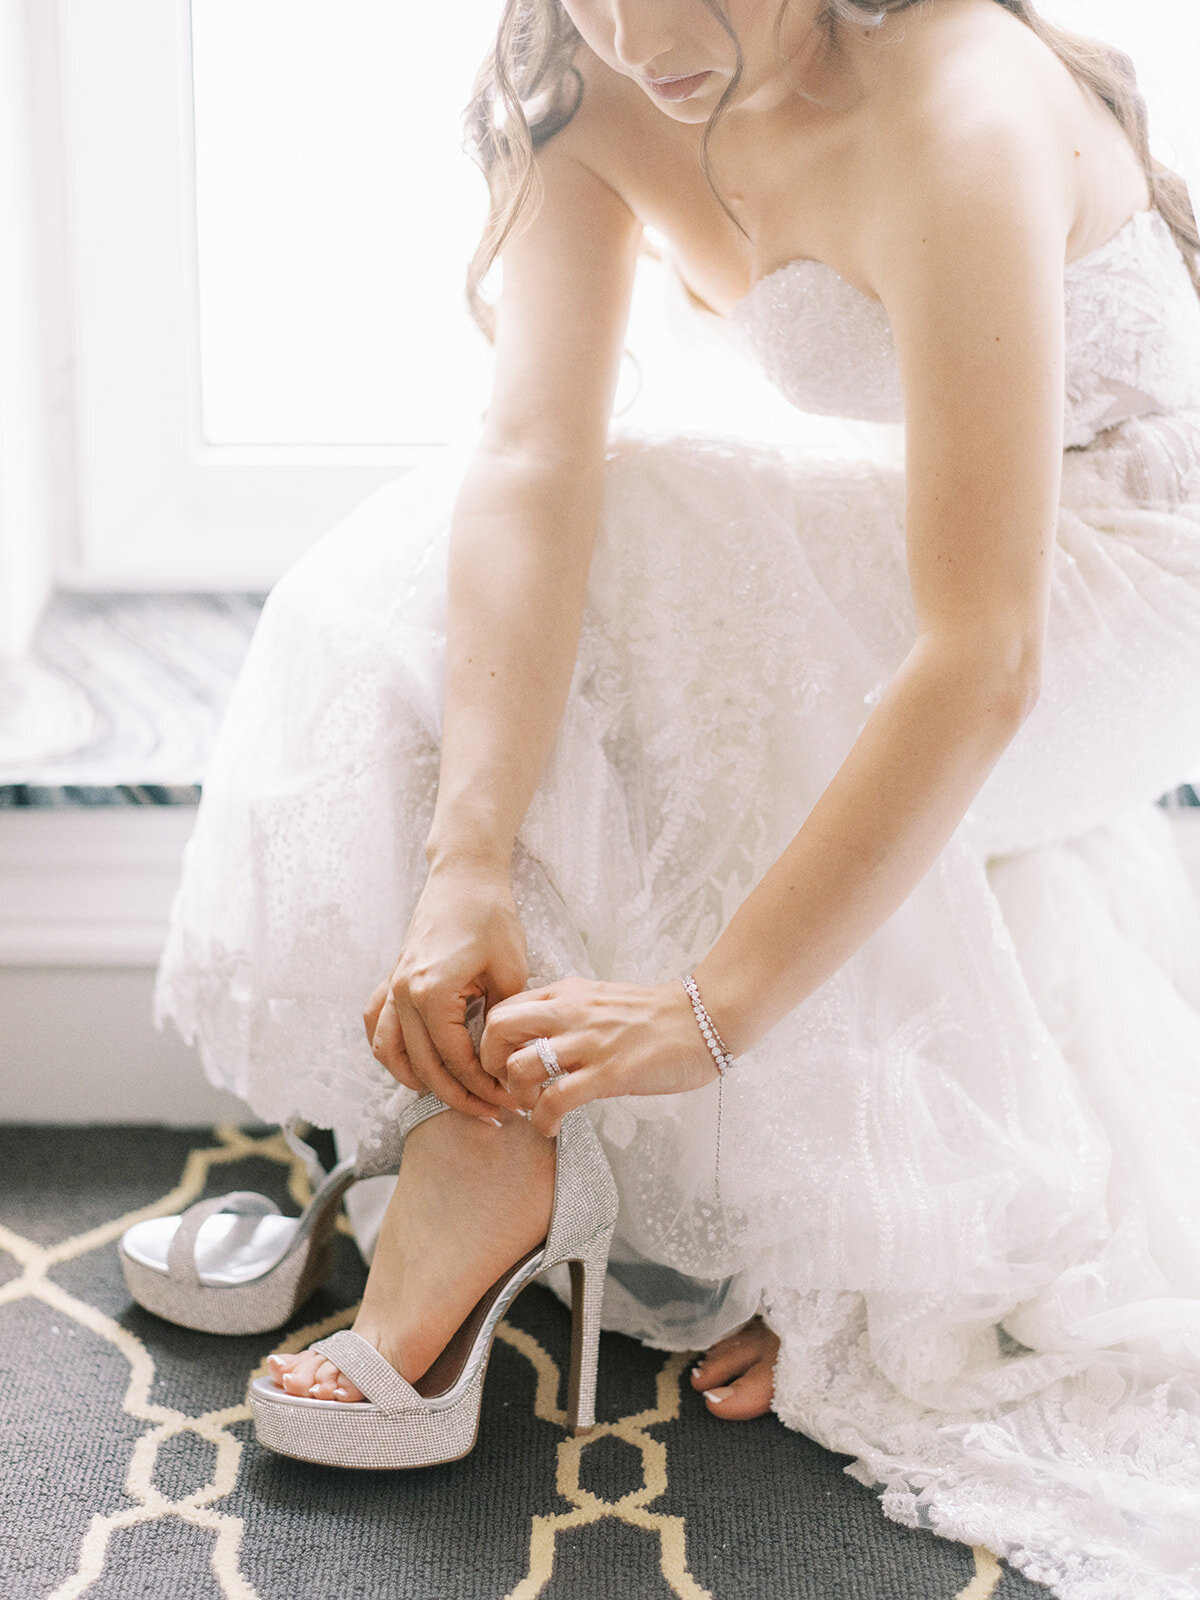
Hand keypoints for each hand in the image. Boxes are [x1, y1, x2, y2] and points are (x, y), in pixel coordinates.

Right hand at [364, 863, 527, 1119]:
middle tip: (492, 1114)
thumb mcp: (510, 972)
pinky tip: (412, 1068)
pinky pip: (377, 1026)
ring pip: (391, 1054)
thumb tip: (506, 1061)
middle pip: (425, 1067)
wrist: (465, 877)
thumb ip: (501, 1022)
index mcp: (433, 993)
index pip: (456, 1061)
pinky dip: (390, 1053)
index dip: (484, 1088)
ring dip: (420, 1082)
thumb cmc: (491, 916)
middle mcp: (404, 995)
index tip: (509, 1102)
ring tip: (455, 1099)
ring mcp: (393, 987)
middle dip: (460, 1097)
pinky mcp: (392, 979)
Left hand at [479, 975, 718, 1137]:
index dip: (490, 1042)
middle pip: (498, 1030)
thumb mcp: (598, 1000)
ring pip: (520, 1067)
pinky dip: (543, 1121)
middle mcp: (570, 1013)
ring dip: (517, 1097)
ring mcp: (588, 1043)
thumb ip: (566, 1012)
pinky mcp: (609, 1073)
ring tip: (533, 1109)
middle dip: (489, 1065)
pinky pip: (556, 1100)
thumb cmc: (653, 1015)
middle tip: (507, 1087)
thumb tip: (536, 1036)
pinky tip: (552, 1127)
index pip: (503, 1009)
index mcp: (566, 994)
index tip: (501, 1065)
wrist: (703, 1019)